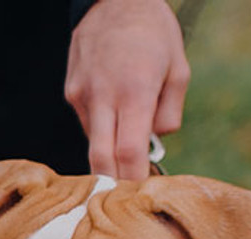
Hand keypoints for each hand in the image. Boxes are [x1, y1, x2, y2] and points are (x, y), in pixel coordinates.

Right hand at [65, 0, 190, 179]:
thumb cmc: (153, 32)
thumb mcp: (179, 68)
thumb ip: (169, 111)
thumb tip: (155, 142)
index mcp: (134, 92)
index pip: (128, 152)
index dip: (134, 179)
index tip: (141, 194)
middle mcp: (102, 97)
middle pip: (100, 160)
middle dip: (113, 183)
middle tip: (127, 195)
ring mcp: (81, 96)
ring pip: (93, 142)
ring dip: (110, 149)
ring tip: (127, 134)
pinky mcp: (70, 92)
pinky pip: (87, 122)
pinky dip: (102, 127)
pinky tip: (113, 107)